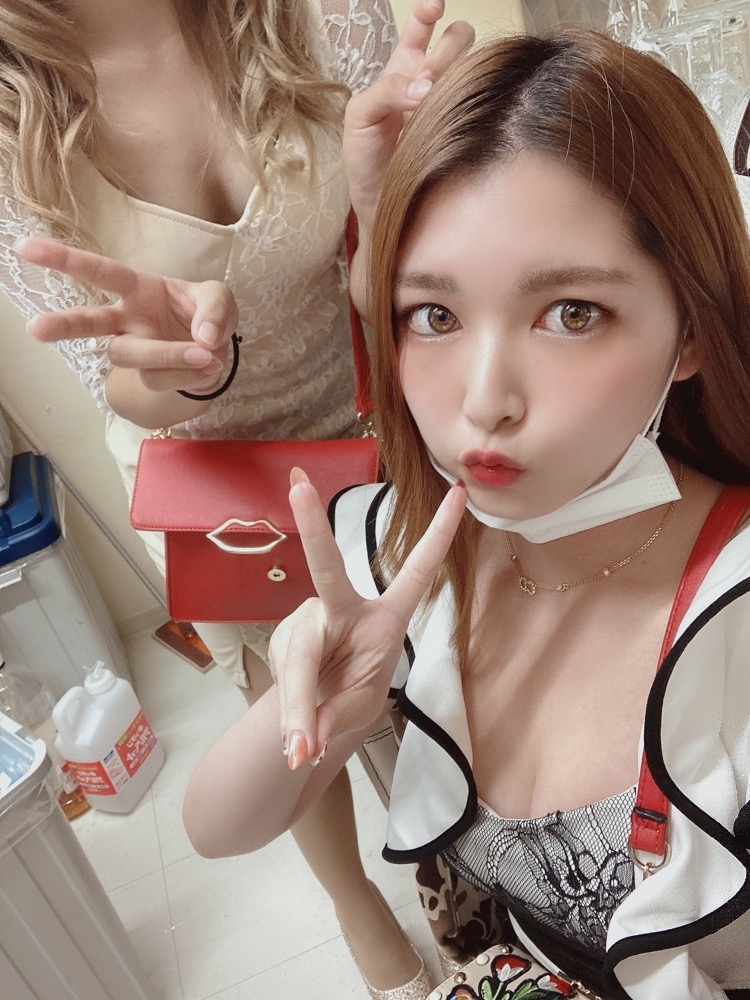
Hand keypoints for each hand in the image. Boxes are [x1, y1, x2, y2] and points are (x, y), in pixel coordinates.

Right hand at [16, 237, 237, 395]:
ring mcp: (137, 351)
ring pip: (131, 356)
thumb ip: (214, 308)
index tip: (26, 249)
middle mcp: (127, 321)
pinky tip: (210, 367)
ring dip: (167, 356)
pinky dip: (192, 374)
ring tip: (206, 356)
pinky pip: (162, 379)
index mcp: (137, 288)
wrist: (217, 353)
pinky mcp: (151, 378)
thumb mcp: (219, 298)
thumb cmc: (206, 315)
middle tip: (35, 328)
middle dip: (64, 324)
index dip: (65, 259)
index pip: (100, 271)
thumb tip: (204, 336)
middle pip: (90, 322)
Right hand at [270, 468, 465, 768]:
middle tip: (299, 487)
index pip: (415, 571)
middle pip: (327, 570)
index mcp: (384, 617)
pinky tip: (295, 742)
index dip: (438, 533)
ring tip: (302, 750)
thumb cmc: (349, 697)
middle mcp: (343, 608)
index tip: (458, 493)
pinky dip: (291, 716)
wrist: (313, 715)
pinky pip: (285, 678)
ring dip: (301, 707)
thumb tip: (304, 741)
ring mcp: (307, 620)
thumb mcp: (356, 708)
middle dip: (313, 527)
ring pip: (300, 658)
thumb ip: (332, 717)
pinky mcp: (283, 637)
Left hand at [344, 0, 474, 229]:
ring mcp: (453, 106)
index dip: (429, 9)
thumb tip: (425, 85)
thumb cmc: (365, 159)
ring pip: (476, 69)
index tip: (434, 6)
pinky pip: (484, 107)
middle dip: (449, 50)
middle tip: (429, 83)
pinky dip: (477, 106)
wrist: (378, 205)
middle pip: (459, 40)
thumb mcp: (359, 117)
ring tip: (436, 107)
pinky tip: (460, 123)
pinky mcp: (468, 132)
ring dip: (460, 79)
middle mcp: (432, 83)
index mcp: (404, 70)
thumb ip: (385, 91)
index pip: (422, 25)